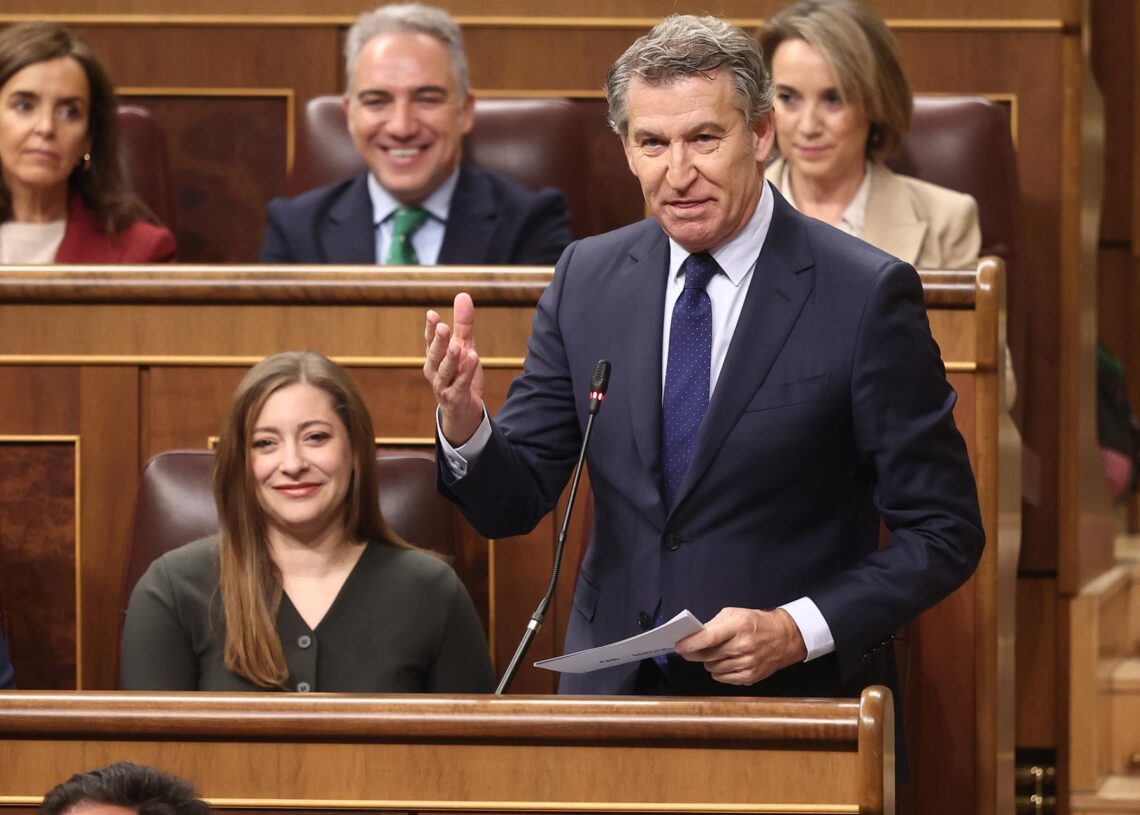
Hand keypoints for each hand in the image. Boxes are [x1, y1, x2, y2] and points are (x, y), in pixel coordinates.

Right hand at [424, 292, 484, 444]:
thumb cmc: (461, 376)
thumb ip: (463, 324)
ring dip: (451, 358)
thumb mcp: (465, 347)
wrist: (463, 412)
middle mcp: (435, 371)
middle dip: (439, 341)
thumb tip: (462, 295)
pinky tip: (473, 360)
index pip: (430, 340)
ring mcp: (442, 386)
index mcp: (435, 357)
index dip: (430, 329)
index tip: (432, 314)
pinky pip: (460, 384)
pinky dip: (466, 373)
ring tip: (459, 346)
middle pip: (435, 354)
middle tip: (444, 327)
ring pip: (445, 371)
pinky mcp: (454, 398)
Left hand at [674, 607, 806, 685]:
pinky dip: (719, 671)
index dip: (690, 644)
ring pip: (713, 668)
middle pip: (708, 656)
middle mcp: (743, 647)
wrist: (785, 637)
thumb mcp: (735, 613)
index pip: (709, 638)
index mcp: (739, 627)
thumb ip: (713, 624)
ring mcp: (747, 664)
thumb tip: (693, 637)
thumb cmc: (755, 622)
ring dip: (710, 662)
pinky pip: (722, 678)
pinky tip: (726, 662)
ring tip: (718, 653)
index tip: (678, 647)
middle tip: (695, 649)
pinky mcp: (750, 678)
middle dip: (697, 653)